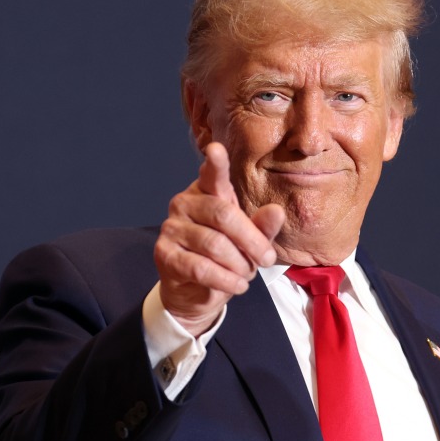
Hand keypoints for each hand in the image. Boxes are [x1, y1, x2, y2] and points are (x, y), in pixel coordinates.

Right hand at [154, 142, 284, 334]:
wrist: (196, 291)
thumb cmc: (226, 257)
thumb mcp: (250, 240)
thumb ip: (262, 226)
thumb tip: (276, 211)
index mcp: (207, 191)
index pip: (212, 174)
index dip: (215, 163)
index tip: (216, 149)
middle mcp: (184, 202)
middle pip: (223, 215)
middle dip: (252, 240)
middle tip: (267, 259)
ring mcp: (171, 227)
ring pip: (214, 244)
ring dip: (239, 264)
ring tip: (247, 275)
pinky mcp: (163, 254)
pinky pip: (200, 267)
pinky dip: (225, 280)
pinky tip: (237, 286)